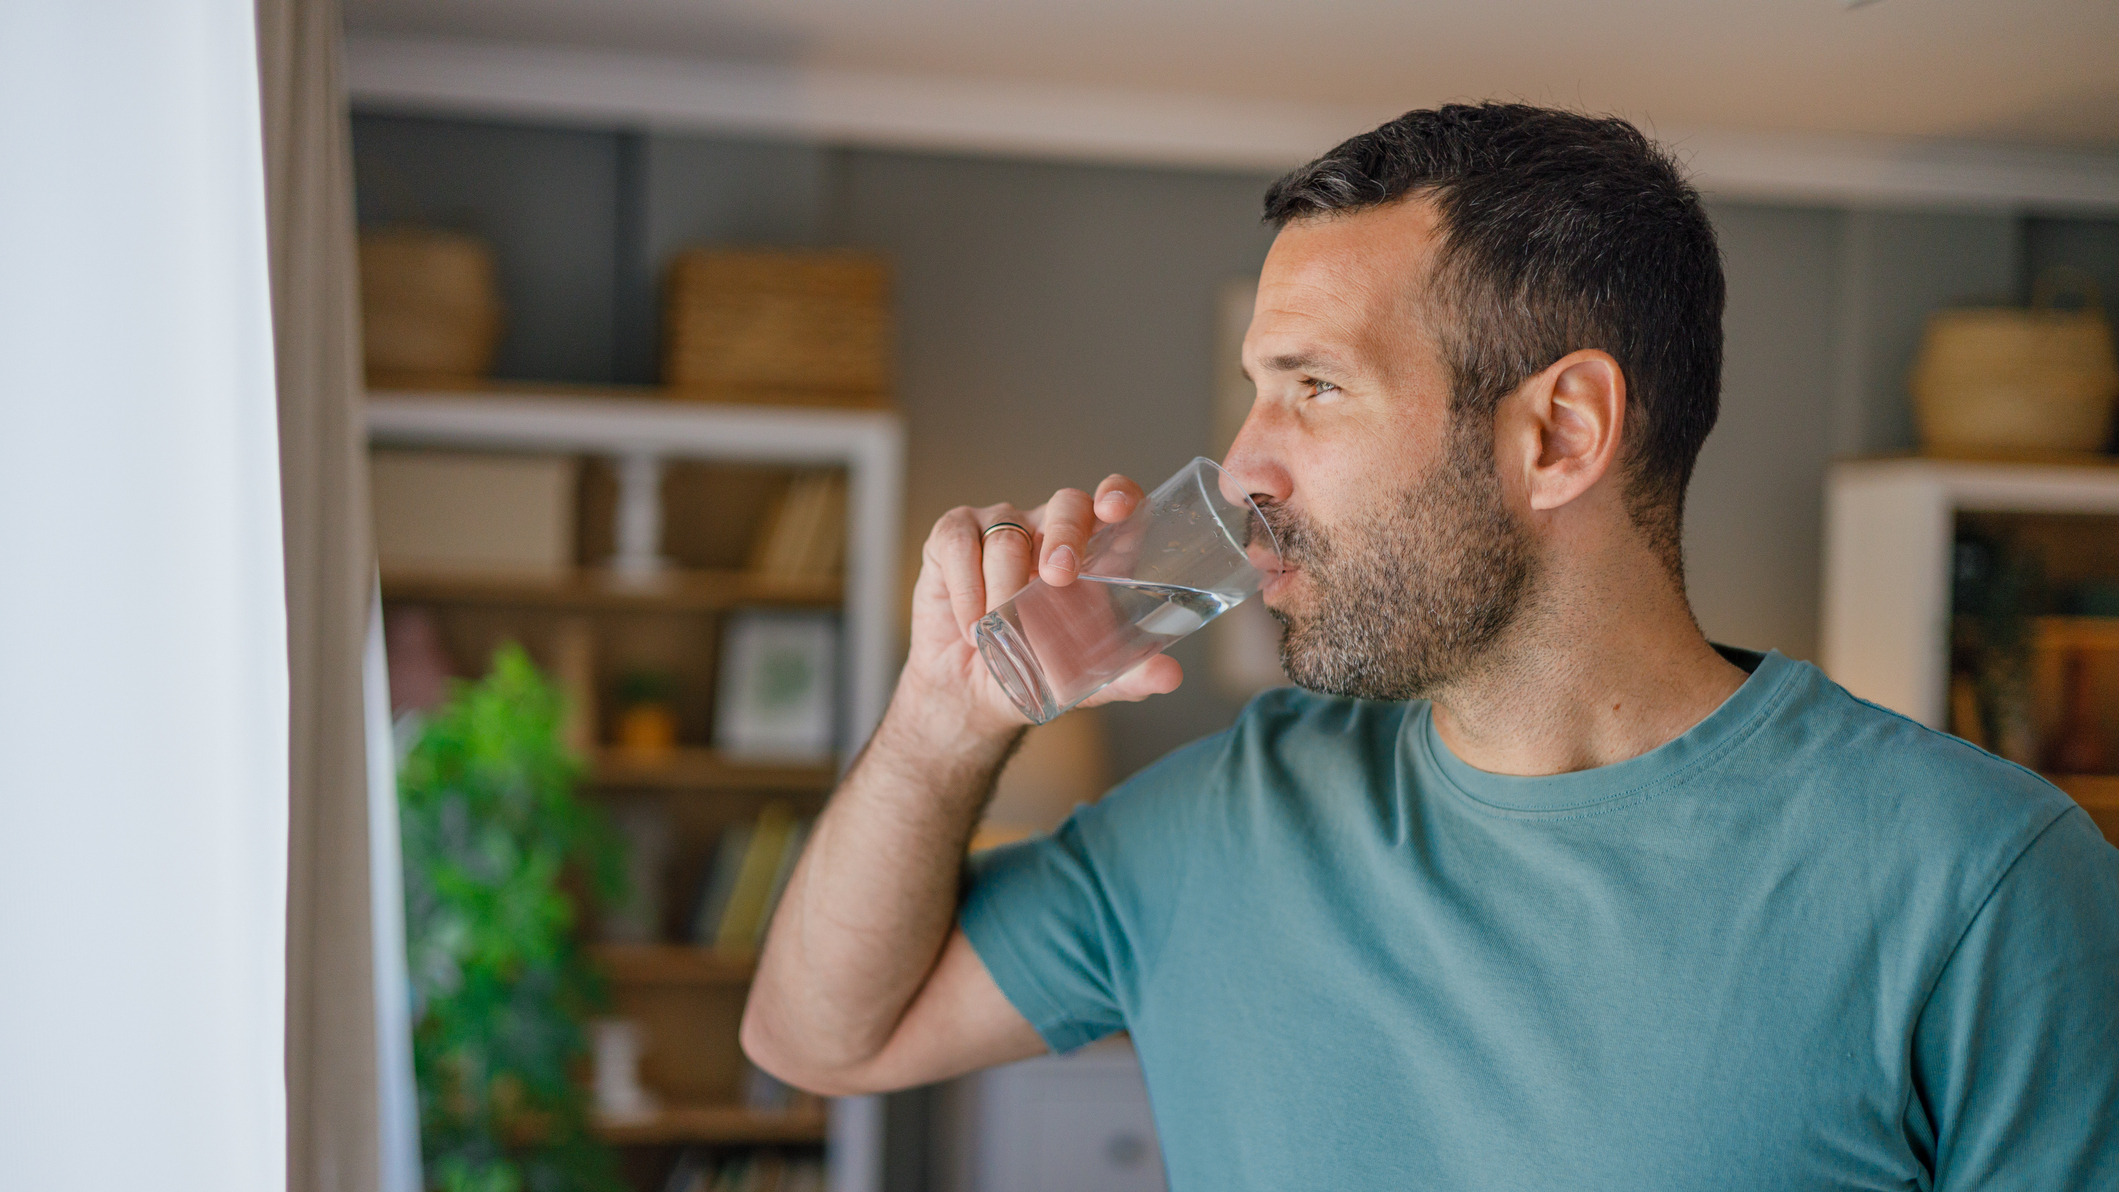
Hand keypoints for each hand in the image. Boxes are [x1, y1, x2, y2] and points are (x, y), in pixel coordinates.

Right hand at [895, 474, 1184, 738]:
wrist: (971, 693)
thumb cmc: (1036, 671)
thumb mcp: (1087, 680)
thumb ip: (1128, 677)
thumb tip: (1169, 676)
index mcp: (1094, 551)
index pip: (1115, 501)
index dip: (1118, 494)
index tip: (1115, 509)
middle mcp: (1051, 529)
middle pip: (1066, 504)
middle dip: (1065, 534)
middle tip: (1058, 578)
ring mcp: (1002, 527)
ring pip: (1007, 534)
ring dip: (1000, 590)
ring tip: (993, 632)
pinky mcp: (954, 535)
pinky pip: (959, 543)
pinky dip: (965, 589)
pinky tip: (970, 622)